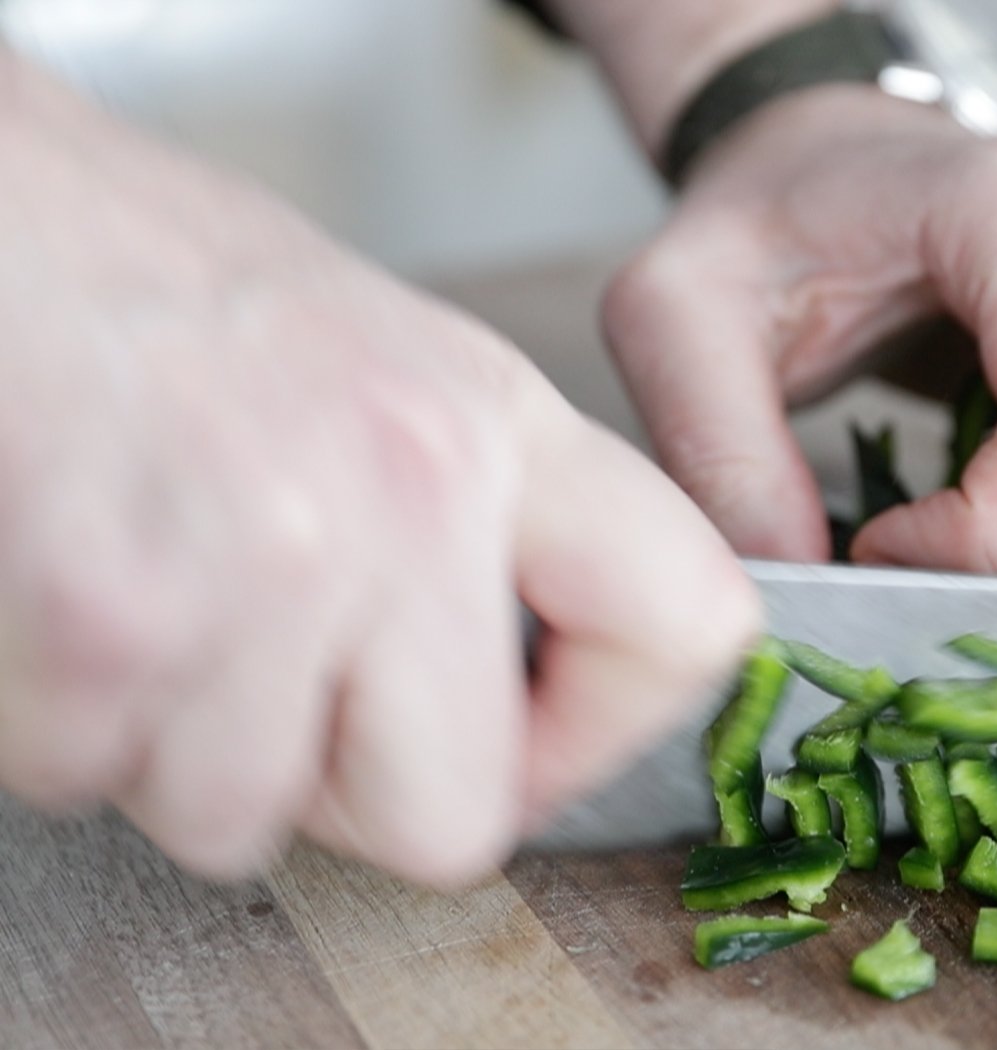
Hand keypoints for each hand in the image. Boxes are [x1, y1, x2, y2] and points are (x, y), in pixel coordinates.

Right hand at [0, 57, 758, 886]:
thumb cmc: (153, 276)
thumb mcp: (384, 359)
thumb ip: (474, 521)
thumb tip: (511, 685)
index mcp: (498, 428)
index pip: (687, 627)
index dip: (603, 734)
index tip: (531, 739)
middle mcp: (415, 491)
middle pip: (452, 819)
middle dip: (344, 792)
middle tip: (272, 691)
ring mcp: (276, 558)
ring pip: (245, 819)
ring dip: (176, 746)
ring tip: (146, 593)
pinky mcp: (117, 617)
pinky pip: (93, 776)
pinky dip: (56, 720)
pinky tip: (63, 590)